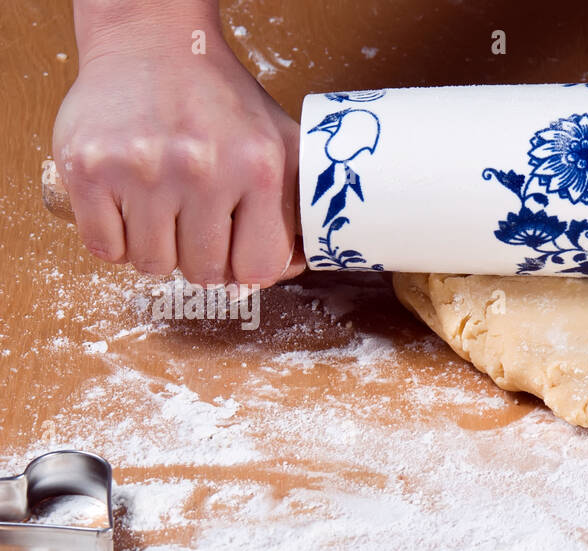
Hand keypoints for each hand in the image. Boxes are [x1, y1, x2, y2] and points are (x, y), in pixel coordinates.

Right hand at [53, 8, 302, 286]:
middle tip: (192, 216)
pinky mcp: (88, 166)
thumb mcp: (282, 144)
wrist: (152, 40)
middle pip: (203, 272)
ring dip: (155, 247)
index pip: (258, 269)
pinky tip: (128, 205)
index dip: (244, 266)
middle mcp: (203, 168)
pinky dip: (115, 239)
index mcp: (259, 167)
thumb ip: (298, 208)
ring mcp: (141, 167)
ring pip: (152, 265)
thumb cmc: (221, 101)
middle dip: (199, 255)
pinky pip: (104, 249)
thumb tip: (295, 268)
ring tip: (160, 204)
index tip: (233, 246)